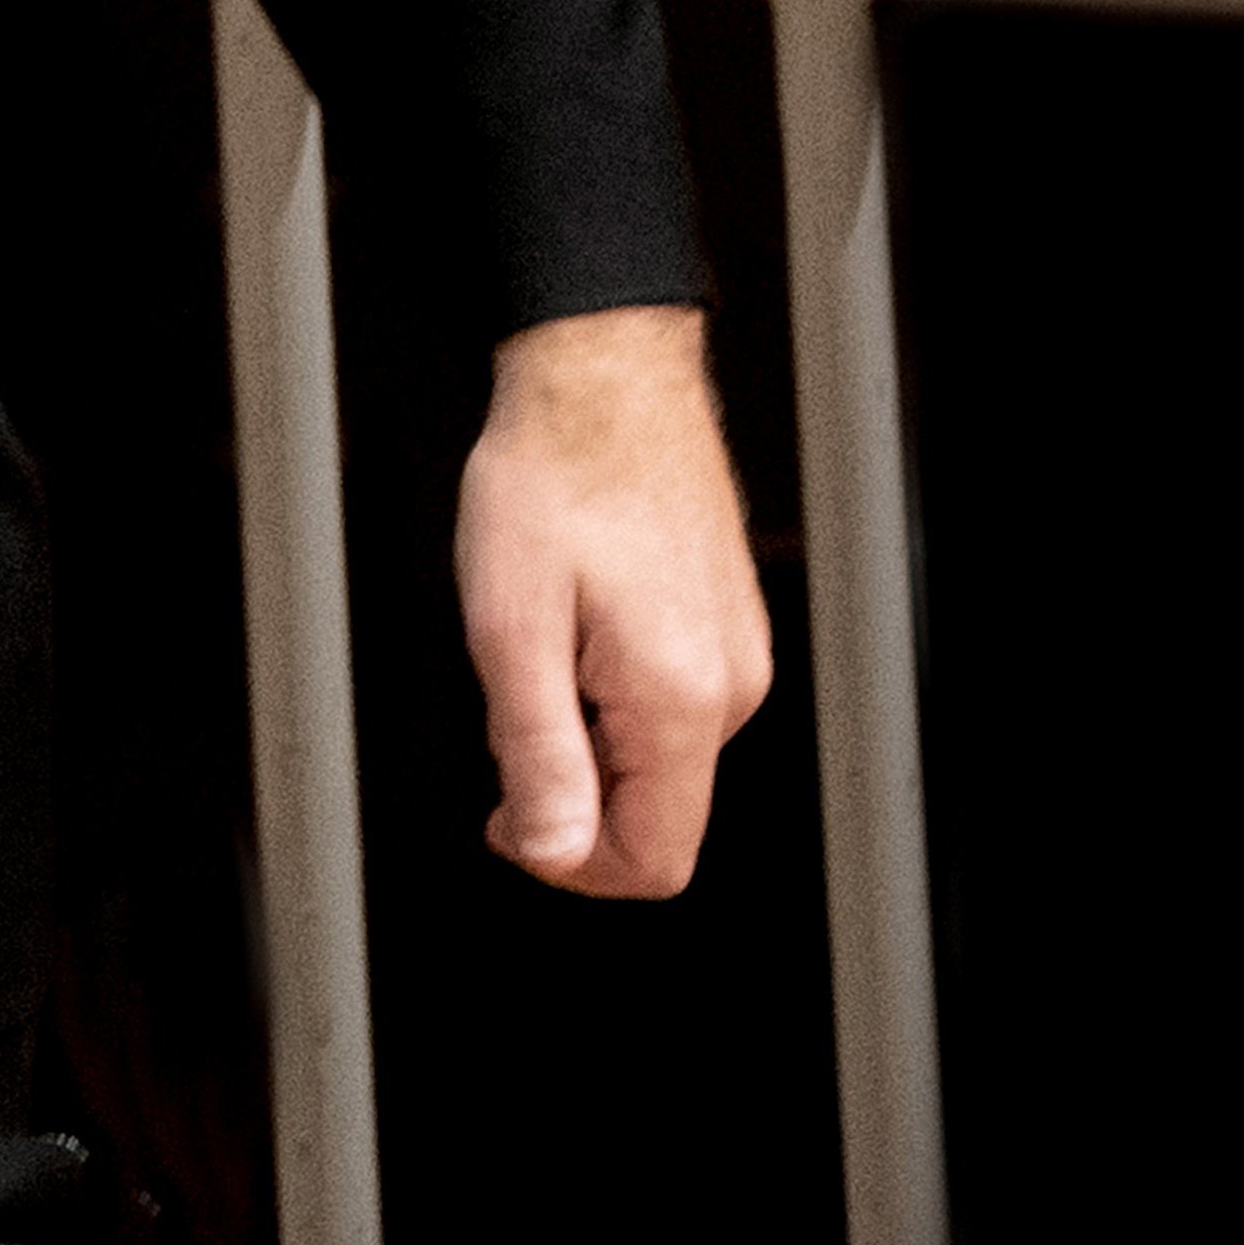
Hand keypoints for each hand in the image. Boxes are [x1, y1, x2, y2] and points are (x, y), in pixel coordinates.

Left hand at [453, 305, 774, 897]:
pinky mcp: (728, 627)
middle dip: (570, 792)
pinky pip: (671, 706)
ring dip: (588, 740)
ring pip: (660, 761)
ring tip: (539, 649)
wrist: (601, 379)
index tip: (507, 818)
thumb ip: (538, 752)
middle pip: (656, 817)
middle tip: (505, 714)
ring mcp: (737, 655)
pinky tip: (572, 628)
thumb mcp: (510, 627)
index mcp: (680, 698)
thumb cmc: (552, 479)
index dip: (569, 865)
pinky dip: (611, 697)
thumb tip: (554, 851)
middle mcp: (730, 686)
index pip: (653, 860)